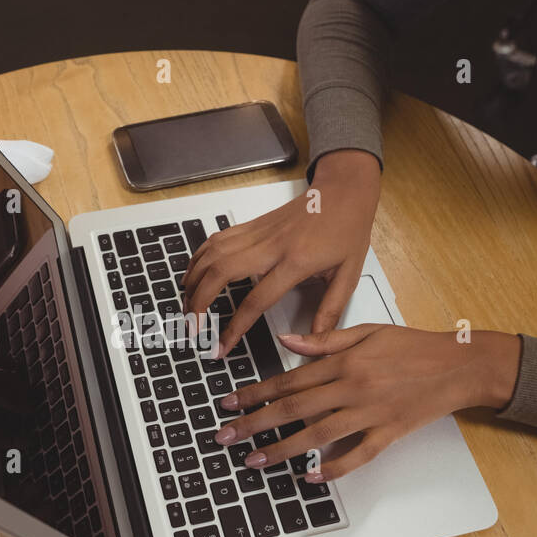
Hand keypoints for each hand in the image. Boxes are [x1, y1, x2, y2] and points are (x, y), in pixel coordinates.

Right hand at [182, 149, 380, 356]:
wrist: (343, 190)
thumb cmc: (347, 231)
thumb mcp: (349, 275)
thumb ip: (330, 311)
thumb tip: (315, 340)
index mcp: (296, 262)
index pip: (255, 300)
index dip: (234, 327)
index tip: (222, 346)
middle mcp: (271, 246)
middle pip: (220, 273)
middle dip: (199, 302)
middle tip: (193, 326)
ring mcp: (258, 233)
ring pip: (212, 254)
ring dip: (194, 280)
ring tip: (187, 305)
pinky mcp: (252, 224)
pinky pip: (216, 240)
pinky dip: (199, 257)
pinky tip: (193, 273)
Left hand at [212, 325, 521, 479]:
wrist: (459, 364)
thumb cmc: (415, 346)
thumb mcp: (368, 331)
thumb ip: (325, 339)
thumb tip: (287, 343)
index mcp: (344, 362)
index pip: (288, 379)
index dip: (255, 392)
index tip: (228, 402)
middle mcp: (352, 388)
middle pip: (294, 409)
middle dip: (255, 423)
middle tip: (226, 435)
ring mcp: (370, 413)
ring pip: (317, 435)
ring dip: (282, 449)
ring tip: (254, 459)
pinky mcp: (389, 433)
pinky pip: (357, 455)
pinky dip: (333, 468)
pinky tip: (310, 476)